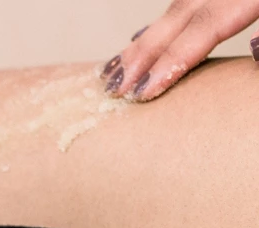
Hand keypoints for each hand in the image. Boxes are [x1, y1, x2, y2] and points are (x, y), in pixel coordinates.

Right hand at [101, 0, 258, 100]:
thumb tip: (254, 50)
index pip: (201, 30)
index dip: (169, 62)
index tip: (142, 92)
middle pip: (174, 21)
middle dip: (140, 57)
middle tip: (113, 89)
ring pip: (169, 13)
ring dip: (138, 45)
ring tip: (111, 71)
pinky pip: (177, 6)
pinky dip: (154, 27)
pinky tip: (138, 38)